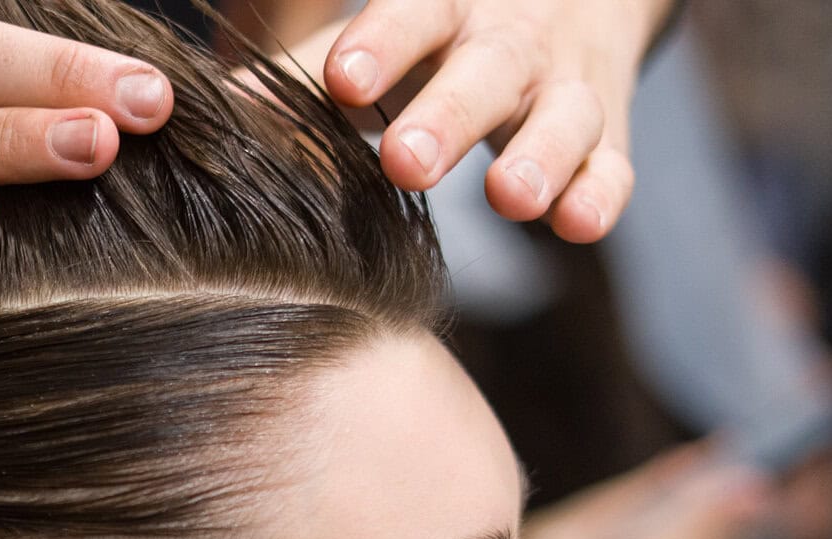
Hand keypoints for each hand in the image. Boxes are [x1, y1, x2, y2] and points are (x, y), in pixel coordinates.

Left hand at [316, 0, 670, 241]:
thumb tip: (218, 111)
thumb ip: (310, 73)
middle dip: (450, 115)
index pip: (412, 15)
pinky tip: (577, 223)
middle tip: (407, 162)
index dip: (381, 47)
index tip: (343, 82)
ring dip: (539, 157)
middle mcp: (512, 42)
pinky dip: (600, 196)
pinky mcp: (607, 136)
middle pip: (488, 71)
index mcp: (445, 5)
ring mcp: (567, 88)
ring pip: (563, 118)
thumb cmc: (442, 31)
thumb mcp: (386, 36)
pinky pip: (613, 168)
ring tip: (509, 197)